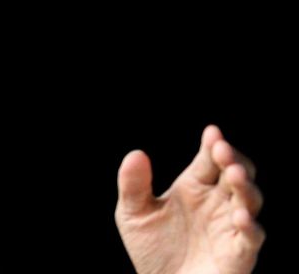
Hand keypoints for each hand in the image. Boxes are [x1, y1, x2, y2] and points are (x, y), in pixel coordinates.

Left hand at [115, 125, 264, 273]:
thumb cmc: (153, 249)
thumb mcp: (134, 214)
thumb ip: (133, 185)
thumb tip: (136, 153)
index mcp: (195, 187)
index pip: (209, 159)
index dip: (213, 145)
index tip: (212, 133)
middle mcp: (218, 202)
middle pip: (236, 172)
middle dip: (233, 159)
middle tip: (222, 150)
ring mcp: (231, 225)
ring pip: (249, 199)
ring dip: (245, 186)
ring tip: (233, 174)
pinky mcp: (239, 252)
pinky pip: (252, 236)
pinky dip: (249, 225)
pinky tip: (240, 216)